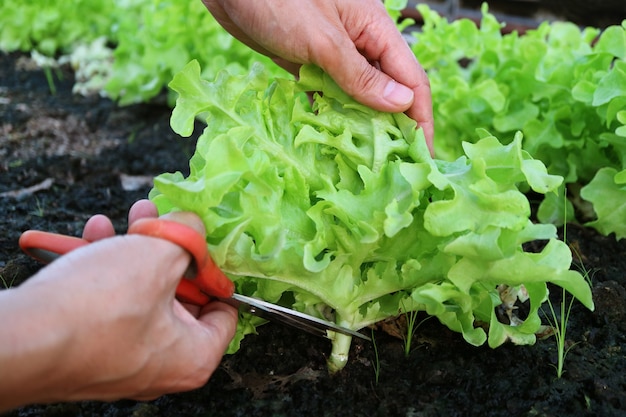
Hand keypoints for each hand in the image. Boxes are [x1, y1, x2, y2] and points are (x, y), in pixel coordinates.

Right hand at [0, 200, 236, 410]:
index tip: (203, 245)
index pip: (225, 311)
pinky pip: (108, 305)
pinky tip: (92, 238)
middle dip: (166, 251)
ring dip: (131, 251)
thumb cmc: (100, 307)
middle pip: (179, 295)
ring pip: (139, 294)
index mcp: (194, 356)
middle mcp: (162, 366)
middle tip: (160, 221)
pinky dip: (103, 270)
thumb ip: (188, 236)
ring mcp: (122, 360)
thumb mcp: (160, 255)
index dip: (215, 270)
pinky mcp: (89, 350)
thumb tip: (193, 224)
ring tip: (122, 219)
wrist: (22, 340)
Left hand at [202, 0, 433, 151]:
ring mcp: (332, 54)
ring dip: (361, 124)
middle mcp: (359, 42)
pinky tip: (330, 138)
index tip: (422, 154)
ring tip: (363, 160)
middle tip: (391, 166)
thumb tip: (402, 103)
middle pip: (387, 90)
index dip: (420, 118)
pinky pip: (327, 94)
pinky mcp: (306, 62)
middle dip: (392, 126)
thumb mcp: (323, 41)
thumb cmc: (277, 1)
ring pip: (357, 95)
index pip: (411, 79)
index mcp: (375, 29)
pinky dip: (330, 115)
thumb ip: (360, 75)